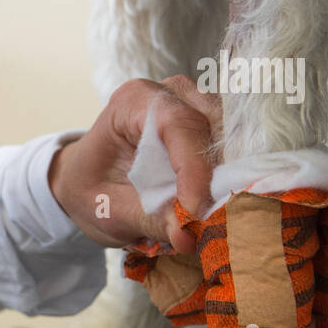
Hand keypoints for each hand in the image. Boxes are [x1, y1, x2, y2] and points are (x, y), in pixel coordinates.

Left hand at [47, 75, 219, 254]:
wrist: (90, 182)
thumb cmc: (93, 188)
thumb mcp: (109, 209)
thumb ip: (147, 218)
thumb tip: (187, 234)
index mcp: (133, 101)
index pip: (176, 124)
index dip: (192, 168)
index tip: (195, 210)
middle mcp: (171, 93)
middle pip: (213, 125)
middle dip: (220, 173)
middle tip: (218, 218)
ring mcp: (197, 105)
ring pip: (233, 134)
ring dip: (233, 175)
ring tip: (222, 214)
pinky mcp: (214, 125)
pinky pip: (237, 146)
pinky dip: (236, 175)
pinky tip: (227, 203)